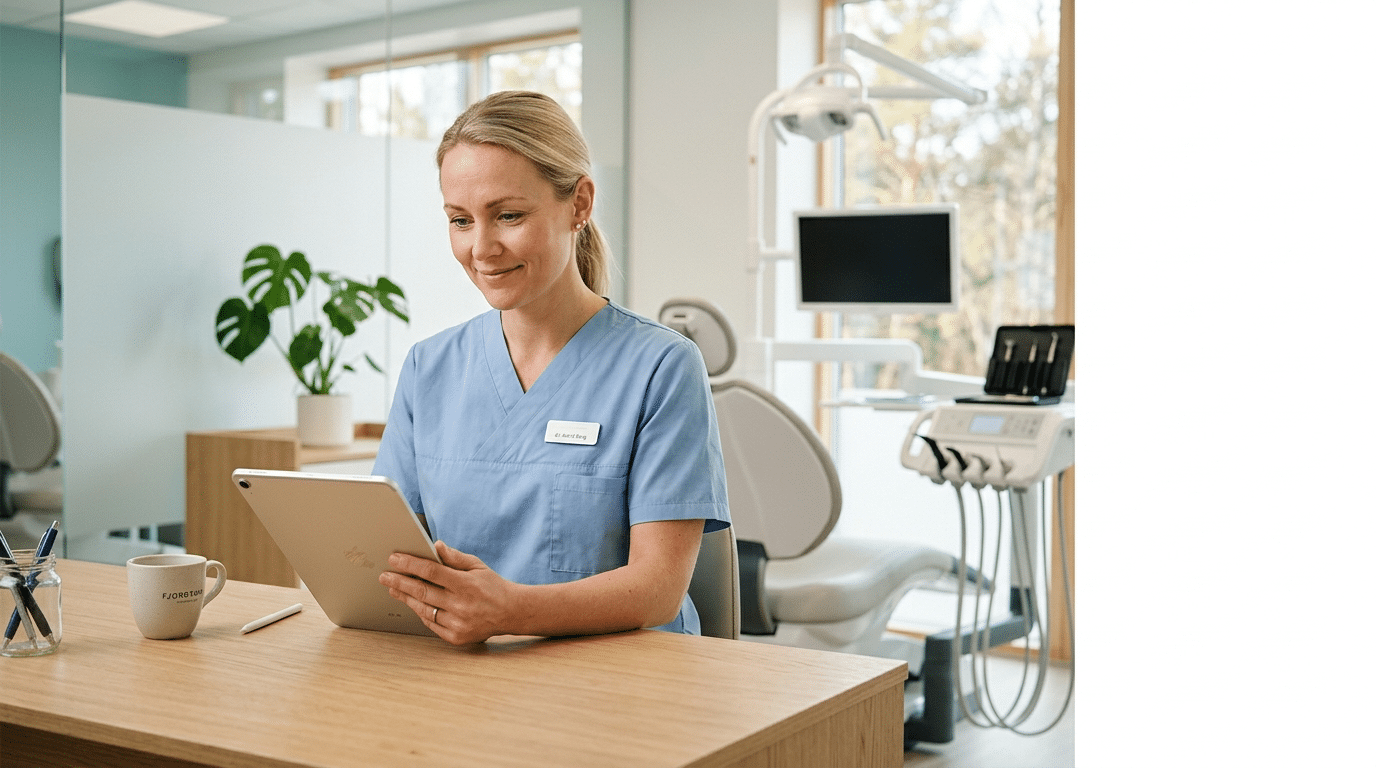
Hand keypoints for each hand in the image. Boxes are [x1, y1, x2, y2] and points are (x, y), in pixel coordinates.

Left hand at [379, 542, 515, 644]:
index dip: (410, 564)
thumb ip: (455, 557)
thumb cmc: (492, 586)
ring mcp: (458, 623)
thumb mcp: (477, 566)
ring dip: (405, 598)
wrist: (511, 613)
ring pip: (423, 609)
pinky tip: (413, 603)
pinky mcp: (456, 637)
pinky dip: (420, 613)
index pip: (431, 572)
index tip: (394, 558)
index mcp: (467, 584)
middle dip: (399, 582)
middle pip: (422, 591)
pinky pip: (430, 624)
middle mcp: (461, 605)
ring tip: (393, 589)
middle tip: (385, 576)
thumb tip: (436, 546)